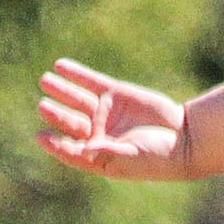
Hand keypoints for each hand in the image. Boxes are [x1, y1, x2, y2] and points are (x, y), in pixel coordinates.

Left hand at [37, 59, 185, 175]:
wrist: (183, 137)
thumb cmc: (157, 157)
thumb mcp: (132, 157)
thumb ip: (109, 152)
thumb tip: (87, 147)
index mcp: (96, 156)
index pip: (69, 150)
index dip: (54, 144)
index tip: (40, 136)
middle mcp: (96, 133)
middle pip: (70, 122)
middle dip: (56, 113)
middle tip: (42, 105)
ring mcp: (105, 112)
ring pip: (77, 99)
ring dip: (61, 90)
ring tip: (44, 80)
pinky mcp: (116, 94)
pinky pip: (92, 82)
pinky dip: (76, 74)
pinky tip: (60, 66)